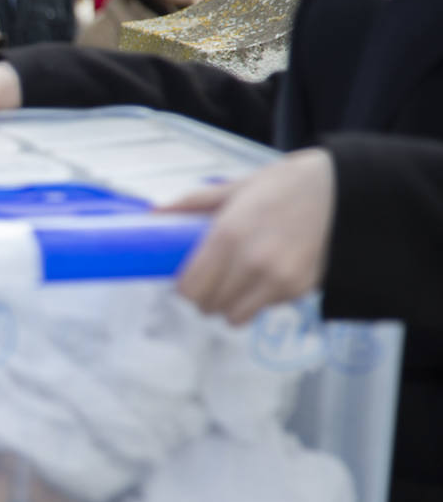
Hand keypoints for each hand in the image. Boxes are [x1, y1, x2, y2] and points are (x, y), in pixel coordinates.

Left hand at [163, 148, 335, 325]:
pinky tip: (266, 276)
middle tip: (212, 280)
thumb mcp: (237, 187)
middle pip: (208, 306)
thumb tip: (154, 214)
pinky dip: (258, 300)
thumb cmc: (286, 184)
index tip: (189, 278)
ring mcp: (276, 281)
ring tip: (237, 283)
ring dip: (230, 305)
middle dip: (205, 297)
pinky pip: (264, 309)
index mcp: (228, 235)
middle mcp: (250, 263)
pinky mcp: (299, 290)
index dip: (184, 287)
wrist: (347, 191)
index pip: (189, 288)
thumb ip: (194, 203)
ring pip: (234, 317)